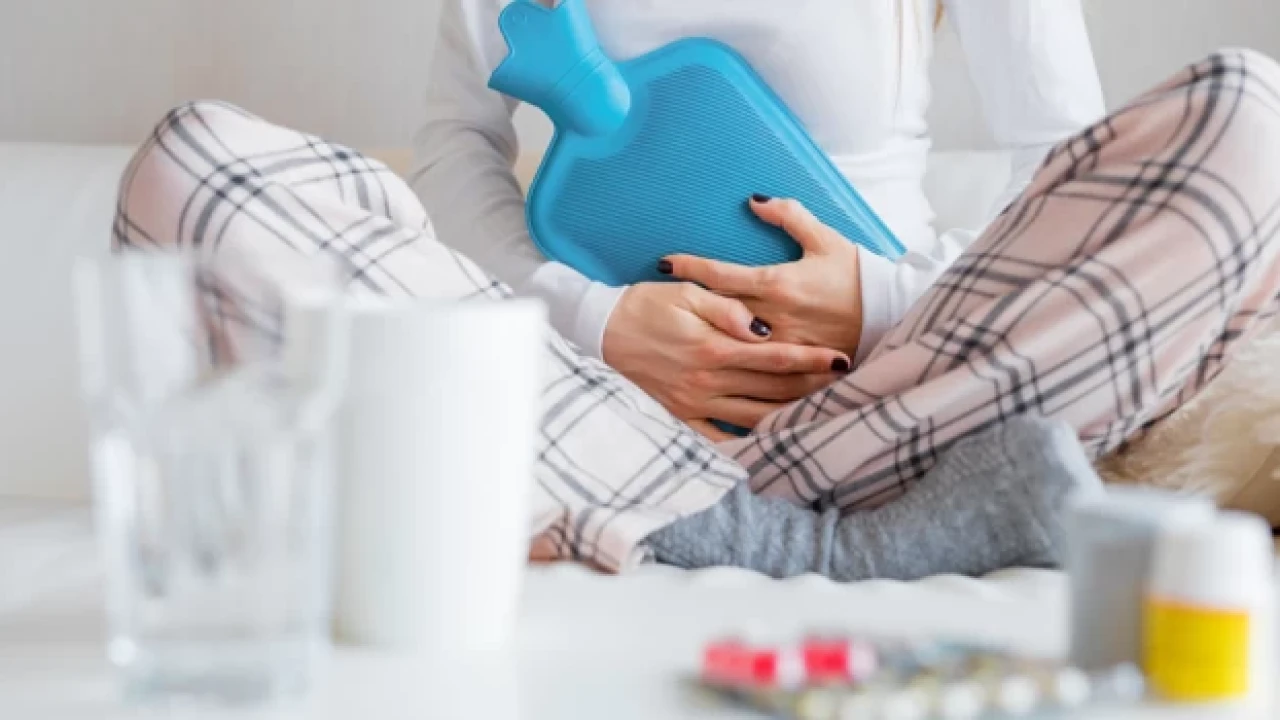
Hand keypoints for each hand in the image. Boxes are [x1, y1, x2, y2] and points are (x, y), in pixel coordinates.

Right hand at [602, 281, 849, 440]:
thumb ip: (727, 309)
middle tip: (843, 387)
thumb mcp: (686, 294)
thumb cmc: (645, 305)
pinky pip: (719, 437)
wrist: (600, 332)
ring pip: (753, 417)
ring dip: (788, 415)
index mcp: (714, 347)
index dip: (811, 360)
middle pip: (772, 389)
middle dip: (810, 388)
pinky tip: (770, 439)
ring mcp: (695, 403)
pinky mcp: (681, 415)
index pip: (775, 357)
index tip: (840, 360)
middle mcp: (708, 381)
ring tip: (819, 412)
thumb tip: (760, 328)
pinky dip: (746, 441)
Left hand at [664, 196, 863, 359]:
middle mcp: (774, 317)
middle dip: (685, 307)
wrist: (892, 316)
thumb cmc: (856, 276)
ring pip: (730, 345)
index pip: (721, 275)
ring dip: (701, 339)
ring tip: (671, 336)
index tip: (664, 263)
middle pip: (716, 313)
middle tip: (654, 302)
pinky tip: (706, 372)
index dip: (690, 267)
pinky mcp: (792, 369)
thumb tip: (755, 199)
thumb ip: (789, 216)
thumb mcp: (826, 239)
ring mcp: (780, 346)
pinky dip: (731, 370)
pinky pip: (754, 373)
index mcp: (778, 283)